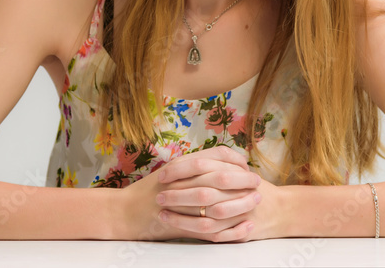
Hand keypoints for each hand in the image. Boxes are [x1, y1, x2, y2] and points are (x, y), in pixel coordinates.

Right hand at [120, 145, 260, 242]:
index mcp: (181, 165)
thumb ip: (193, 166)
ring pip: (218, 202)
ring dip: (240, 202)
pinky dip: (230, 228)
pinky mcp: (181, 225)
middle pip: (220, 177)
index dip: (235, 160)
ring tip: (256, 201)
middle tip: (258, 182)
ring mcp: (181, 204)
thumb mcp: (171, 170)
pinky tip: (245, 227)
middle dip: (242, 180)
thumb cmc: (149, 191)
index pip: (215, 155)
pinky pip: (211, 228)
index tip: (247, 165)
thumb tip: (222, 162)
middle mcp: (182, 181)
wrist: (126, 212)